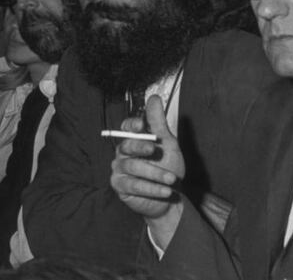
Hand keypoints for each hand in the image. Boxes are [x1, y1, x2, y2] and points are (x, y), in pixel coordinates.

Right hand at [110, 95, 185, 218]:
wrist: (171, 194)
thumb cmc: (168, 166)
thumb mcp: (167, 143)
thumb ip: (158, 123)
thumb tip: (154, 98)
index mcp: (134, 139)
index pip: (126, 128)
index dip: (132, 125)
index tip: (142, 126)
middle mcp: (123, 153)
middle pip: (127, 145)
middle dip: (141, 147)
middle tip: (155, 150)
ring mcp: (120, 170)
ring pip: (133, 167)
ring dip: (155, 173)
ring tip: (172, 179)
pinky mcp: (120, 187)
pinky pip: (134, 185)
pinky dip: (152, 188)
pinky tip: (166, 190)